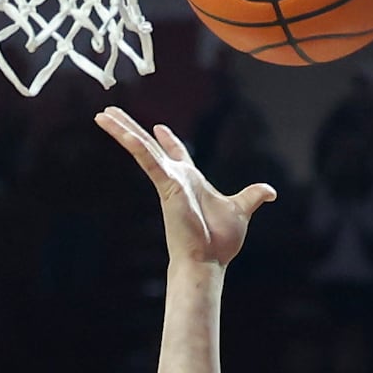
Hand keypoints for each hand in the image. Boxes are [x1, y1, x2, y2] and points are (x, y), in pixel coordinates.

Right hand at [98, 110, 273, 266]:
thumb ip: (253, 196)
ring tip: (102, 114)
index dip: (169, 140)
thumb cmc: (220, 242)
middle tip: (112, 112)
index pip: (177, 154)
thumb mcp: (241, 210)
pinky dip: (133, 144)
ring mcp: (167, 180)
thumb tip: (270, 191)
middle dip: (131, 127)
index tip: (160, 127)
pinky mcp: (165, 185)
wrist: (207, 261)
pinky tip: (121, 131)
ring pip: (141, 148)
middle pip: (150, 145)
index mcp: (191, 181)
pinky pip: (147, 160)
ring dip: (122, 129)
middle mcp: (175, 178)